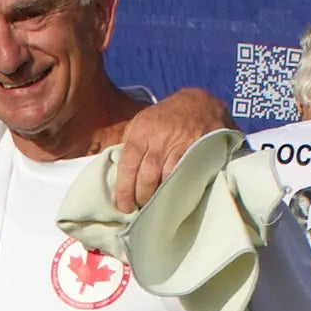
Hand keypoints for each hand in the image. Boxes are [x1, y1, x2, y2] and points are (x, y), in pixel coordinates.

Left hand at [115, 88, 235, 211]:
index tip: (122, 205)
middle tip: (138, 208)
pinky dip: (177, 188)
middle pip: (147, 176)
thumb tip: (111, 170)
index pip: (128, 165)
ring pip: (167, 178)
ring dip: (159, 196)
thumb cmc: (164, 117)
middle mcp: (159, 139)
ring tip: (154, 205)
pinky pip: (185, 175)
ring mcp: (180, 144)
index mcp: (141, 132)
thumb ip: (127, 144)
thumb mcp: (141, 122)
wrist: (200, 103)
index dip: (124, 189)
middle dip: (141, 196)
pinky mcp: (198, 150)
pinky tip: (172, 196)